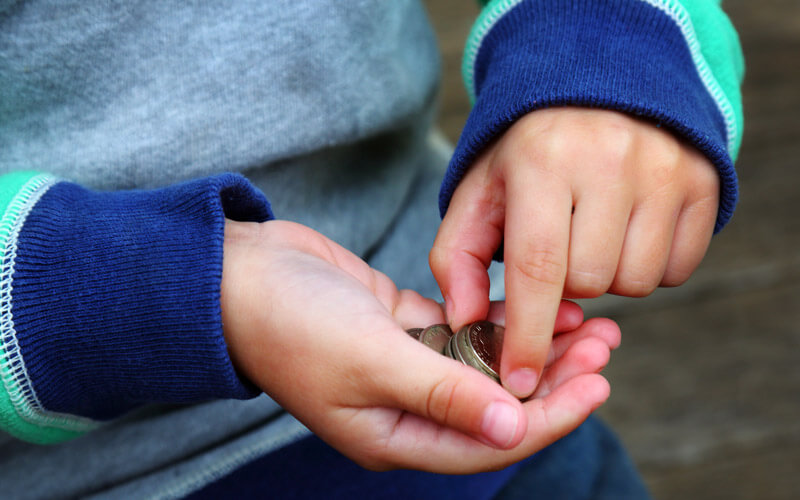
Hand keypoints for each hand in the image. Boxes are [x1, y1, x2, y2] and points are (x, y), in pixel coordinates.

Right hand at [221, 219, 618, 471]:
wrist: (239, 275)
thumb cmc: (290, 323)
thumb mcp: (370, 361)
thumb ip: (443, 393)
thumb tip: (512, 429)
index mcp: (394, 434)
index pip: (489, 440)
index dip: (548, 417)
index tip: (598, 385)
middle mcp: (405, 407)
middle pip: (496, 403)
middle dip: (553, 378)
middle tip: (605, 345)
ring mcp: (405, 366)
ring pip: (486, 364)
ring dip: (533, 344)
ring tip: (588, 320)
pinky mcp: (403, 327)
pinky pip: (464, 330)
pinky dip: (498, 319)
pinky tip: (536, 303)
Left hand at [431, 108, 718, 397]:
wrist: (593, 94)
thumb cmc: (525, 158)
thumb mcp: (478, 195)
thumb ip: (456, 258)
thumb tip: (465, 323)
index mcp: (542, 161)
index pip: (538, 267)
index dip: (528, 334)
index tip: (520, 381)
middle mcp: (609, 159)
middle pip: (590, 282)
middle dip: (566, 285)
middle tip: (558, 248)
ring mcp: (663, 169)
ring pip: (636, 282)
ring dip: (608, 278)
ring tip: (590, 235)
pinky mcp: (701, 183)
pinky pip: (677, 269)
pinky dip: (648, 267)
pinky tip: (626, 231)